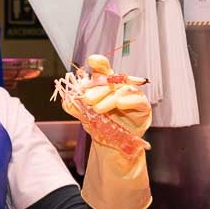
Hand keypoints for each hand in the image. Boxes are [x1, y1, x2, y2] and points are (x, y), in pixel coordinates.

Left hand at [74, 55, 152, 208]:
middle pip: (111, 80)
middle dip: (98, 88)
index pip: (103, 69)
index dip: (99, 63)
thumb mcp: (85, 117)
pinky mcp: (143, 109)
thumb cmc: (101, 128)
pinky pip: (139, 101)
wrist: (113, 148)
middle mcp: (120, 88)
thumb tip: (66, 99)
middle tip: (87, 98)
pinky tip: (120, 103)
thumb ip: (75, 107)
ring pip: (123, 90)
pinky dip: (129, 100)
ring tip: (98, 108)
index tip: (93, 60)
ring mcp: (132, 97)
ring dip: (110, 97)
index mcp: (105, 86)